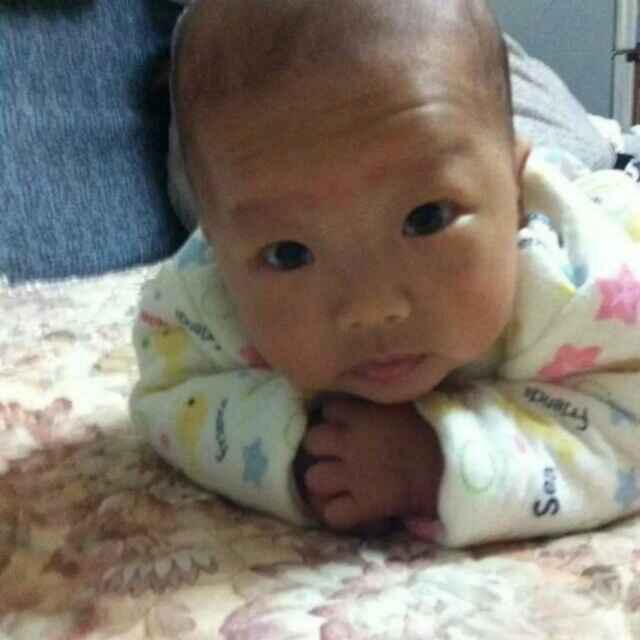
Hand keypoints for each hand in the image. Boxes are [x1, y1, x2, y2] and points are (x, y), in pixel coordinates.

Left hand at [297, 397, 442, 531]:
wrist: (456, 466)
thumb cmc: (435, 430)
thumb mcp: (405, 403)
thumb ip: (379, 401)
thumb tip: (367, 393)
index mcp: (363, 414)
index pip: (328, 410)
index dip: (335, 419)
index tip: (346, 425)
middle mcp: (351, 442)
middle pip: (312, 441)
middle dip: (321, 449)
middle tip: (336, 455)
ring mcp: (356, 475)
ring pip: (314, 479)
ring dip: (324, 483)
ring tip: (338, 484)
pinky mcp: (366, 504)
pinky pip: (333, 514)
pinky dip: (339, 514)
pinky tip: (350, 509)